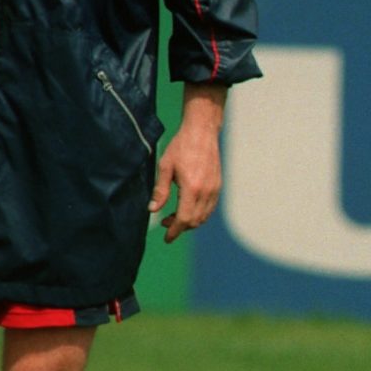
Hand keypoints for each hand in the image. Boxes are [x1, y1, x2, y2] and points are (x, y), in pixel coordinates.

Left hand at [150, 83, 226, 242]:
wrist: (202, 132)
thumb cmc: (181, 146)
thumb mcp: (165, 167)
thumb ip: (160, 191)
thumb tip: (152, 210)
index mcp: (192, 188)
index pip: (183, 219)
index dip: (174, 231)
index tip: (167, 238)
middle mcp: (206, 192)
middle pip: (195, 221)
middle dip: (180, 227)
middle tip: (165, 223)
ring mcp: (215, 189)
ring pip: (204, 216)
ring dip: (190, 221)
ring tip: (174, 216)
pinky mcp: (218, 186)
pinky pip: (210, 208)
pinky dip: (199, 214)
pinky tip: (188, 207)